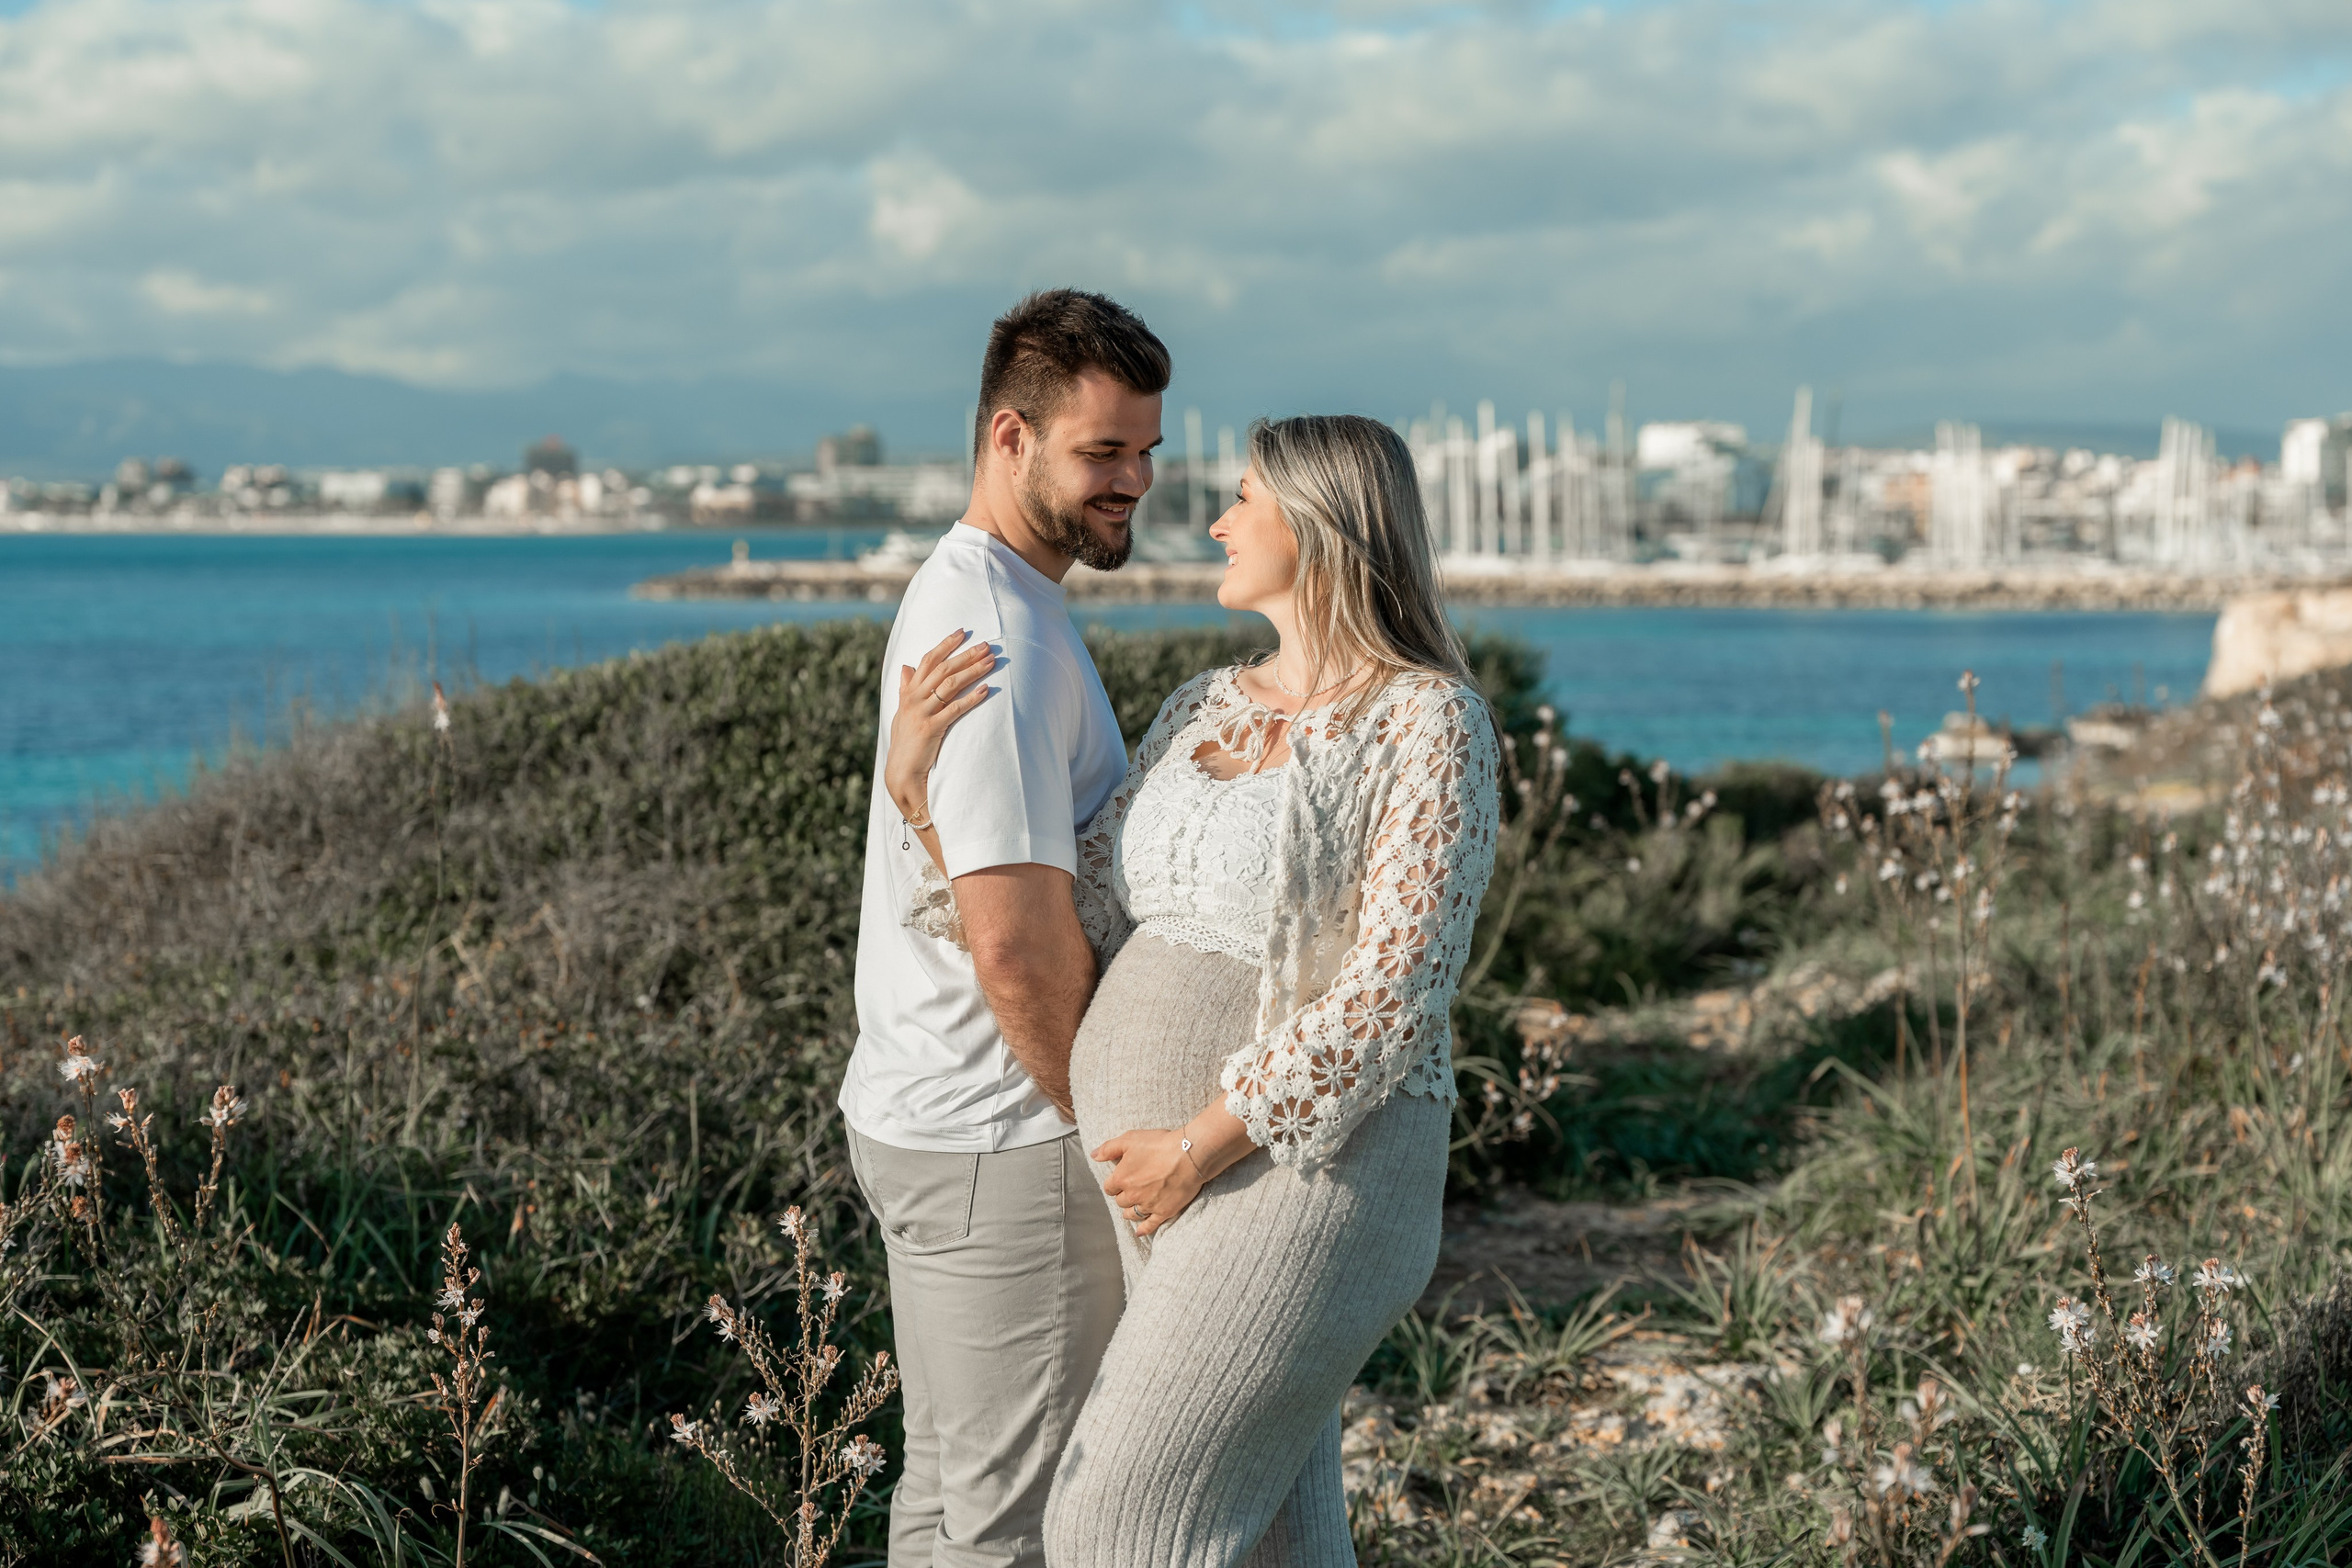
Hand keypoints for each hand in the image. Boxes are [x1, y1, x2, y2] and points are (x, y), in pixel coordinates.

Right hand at [887, 631, 996, 820]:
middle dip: (966, 655)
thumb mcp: (902, 712)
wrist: (901, 772)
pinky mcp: (931, 729)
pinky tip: (987, 690)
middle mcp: (914, 699)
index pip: (928, 660)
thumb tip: (906, 667)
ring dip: (973, 671)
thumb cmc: (905, 742)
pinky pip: (955, 709)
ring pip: (950, 684)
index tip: (962, 632)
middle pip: (943, 669)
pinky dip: (972, 698)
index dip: (945, 644)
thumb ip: (905, 689)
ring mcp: (922, 713)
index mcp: (909, 692)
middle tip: (986, 645)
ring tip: (991, 662)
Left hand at [1094, 1128, 1205, 1238]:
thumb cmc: (1159, 1144)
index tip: (1119, 1181)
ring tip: (1131, 1210)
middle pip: (1121, 1202)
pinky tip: (1139, 1232)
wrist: (1188, 1155)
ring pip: (1132, 1214)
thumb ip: (1108, 1148)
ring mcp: (1148, 1205)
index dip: (1114, 1184)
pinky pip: (1150, 1225)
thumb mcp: (1130, 1139)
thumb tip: (1093, 1156)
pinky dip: (1143, 1230)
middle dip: (1123, 1196)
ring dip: (1130, 1212)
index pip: (1109, 1188)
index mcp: (1121, 1178)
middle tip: (1130, 1191)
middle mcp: (1132, 1195)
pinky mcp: (1164, 1212)